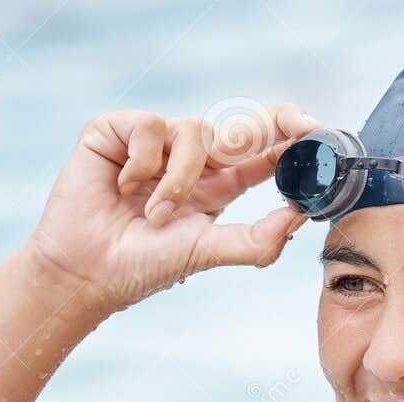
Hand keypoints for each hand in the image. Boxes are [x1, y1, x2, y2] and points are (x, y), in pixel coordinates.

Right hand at [25, 104, 318, 313]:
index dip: (290, 138)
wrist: (86, 272)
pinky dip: (142, 163)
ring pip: (193, 131)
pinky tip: (123, 188)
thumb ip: (254, 239)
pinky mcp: (117, 132)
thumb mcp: (206, 252)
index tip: (317, 135)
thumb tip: (298, 218)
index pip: (261, 153)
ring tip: (154, 215)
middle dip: (270, 126)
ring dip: (178, 178)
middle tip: (295, 127)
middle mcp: (190, 160)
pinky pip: (149, 126)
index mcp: (217, 186)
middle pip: (239, 127)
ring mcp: (154, 144)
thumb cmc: (143, 266)